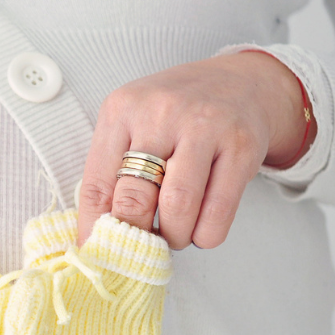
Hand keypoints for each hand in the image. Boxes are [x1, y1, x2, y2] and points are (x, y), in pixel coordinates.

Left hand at [77, 51, 312, 248]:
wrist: (241, 83)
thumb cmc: (176, 113)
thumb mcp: (134, 123)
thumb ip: (112, 169)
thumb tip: (93, 233)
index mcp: (122, 109)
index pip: (95, 183)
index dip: (94, 228)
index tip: (96, 252)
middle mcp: (161, 114)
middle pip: (134, 198)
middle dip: (133, 237)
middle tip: (137, 251)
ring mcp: (204, 127)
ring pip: (177, 208)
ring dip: (173, 237)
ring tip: (174, 235)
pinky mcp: (241, 145)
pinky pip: (218, 211)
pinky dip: (206, 235)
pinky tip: (201, 229)